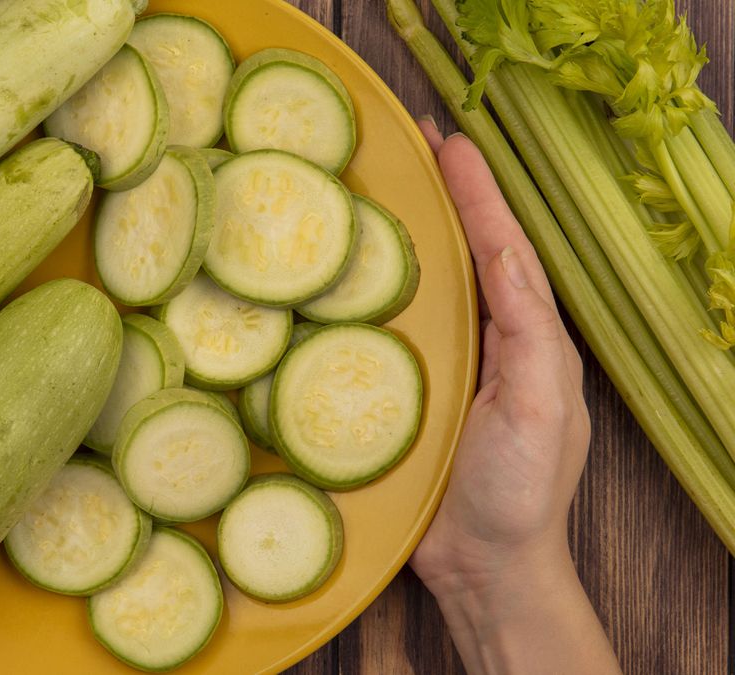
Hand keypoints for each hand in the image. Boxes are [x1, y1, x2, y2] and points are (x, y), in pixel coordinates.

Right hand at [409, 123, 618, 672]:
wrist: (482, 565)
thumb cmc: (521, 492)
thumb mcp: (541, 407)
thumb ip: (529, 333)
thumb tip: (509, 254)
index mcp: (526, 335)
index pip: (500, 247)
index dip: (475, 193)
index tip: (447, 142)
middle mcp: (483, 340)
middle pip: (457, 253)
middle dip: (436, 196)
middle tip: (403, 143)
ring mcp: (440, 366)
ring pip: (416, 286)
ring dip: (395, 235)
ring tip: (366, 188)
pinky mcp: (399, 393)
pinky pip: (379, 333)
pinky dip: (362, 295)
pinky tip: (335, 275)